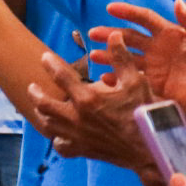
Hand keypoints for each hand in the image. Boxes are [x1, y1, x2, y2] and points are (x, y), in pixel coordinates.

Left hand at [32, 35, 159, 185]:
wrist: (152, 150)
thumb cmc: (146, 114)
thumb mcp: (135, 82)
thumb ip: (121, 58)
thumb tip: (113, 35)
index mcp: (88, 98)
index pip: (60, 76)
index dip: (50, 63)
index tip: (44, 57)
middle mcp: (77, 117)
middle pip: (44, 104)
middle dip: (35, 93)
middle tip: (32, 86)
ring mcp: (78, 135)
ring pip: (49, 124)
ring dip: (42, 113)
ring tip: (41, 106)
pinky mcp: (83, 150)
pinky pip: (61, 145)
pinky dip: (57, 138)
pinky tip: (59, 133)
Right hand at [98, 0, 185, 121]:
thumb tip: (176, 1)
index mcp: (171, 33)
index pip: (145, 19)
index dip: (128, 12)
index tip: (110, 8)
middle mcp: (159, 48)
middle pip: (130, 37)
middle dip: (111, 34)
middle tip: (93, 34)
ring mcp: (155, 66)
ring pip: (126, 57)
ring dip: (110, 55)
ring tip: (94, 56)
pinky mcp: (154, 84)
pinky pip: (132, 78)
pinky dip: (118, 78)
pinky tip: (106, 78)